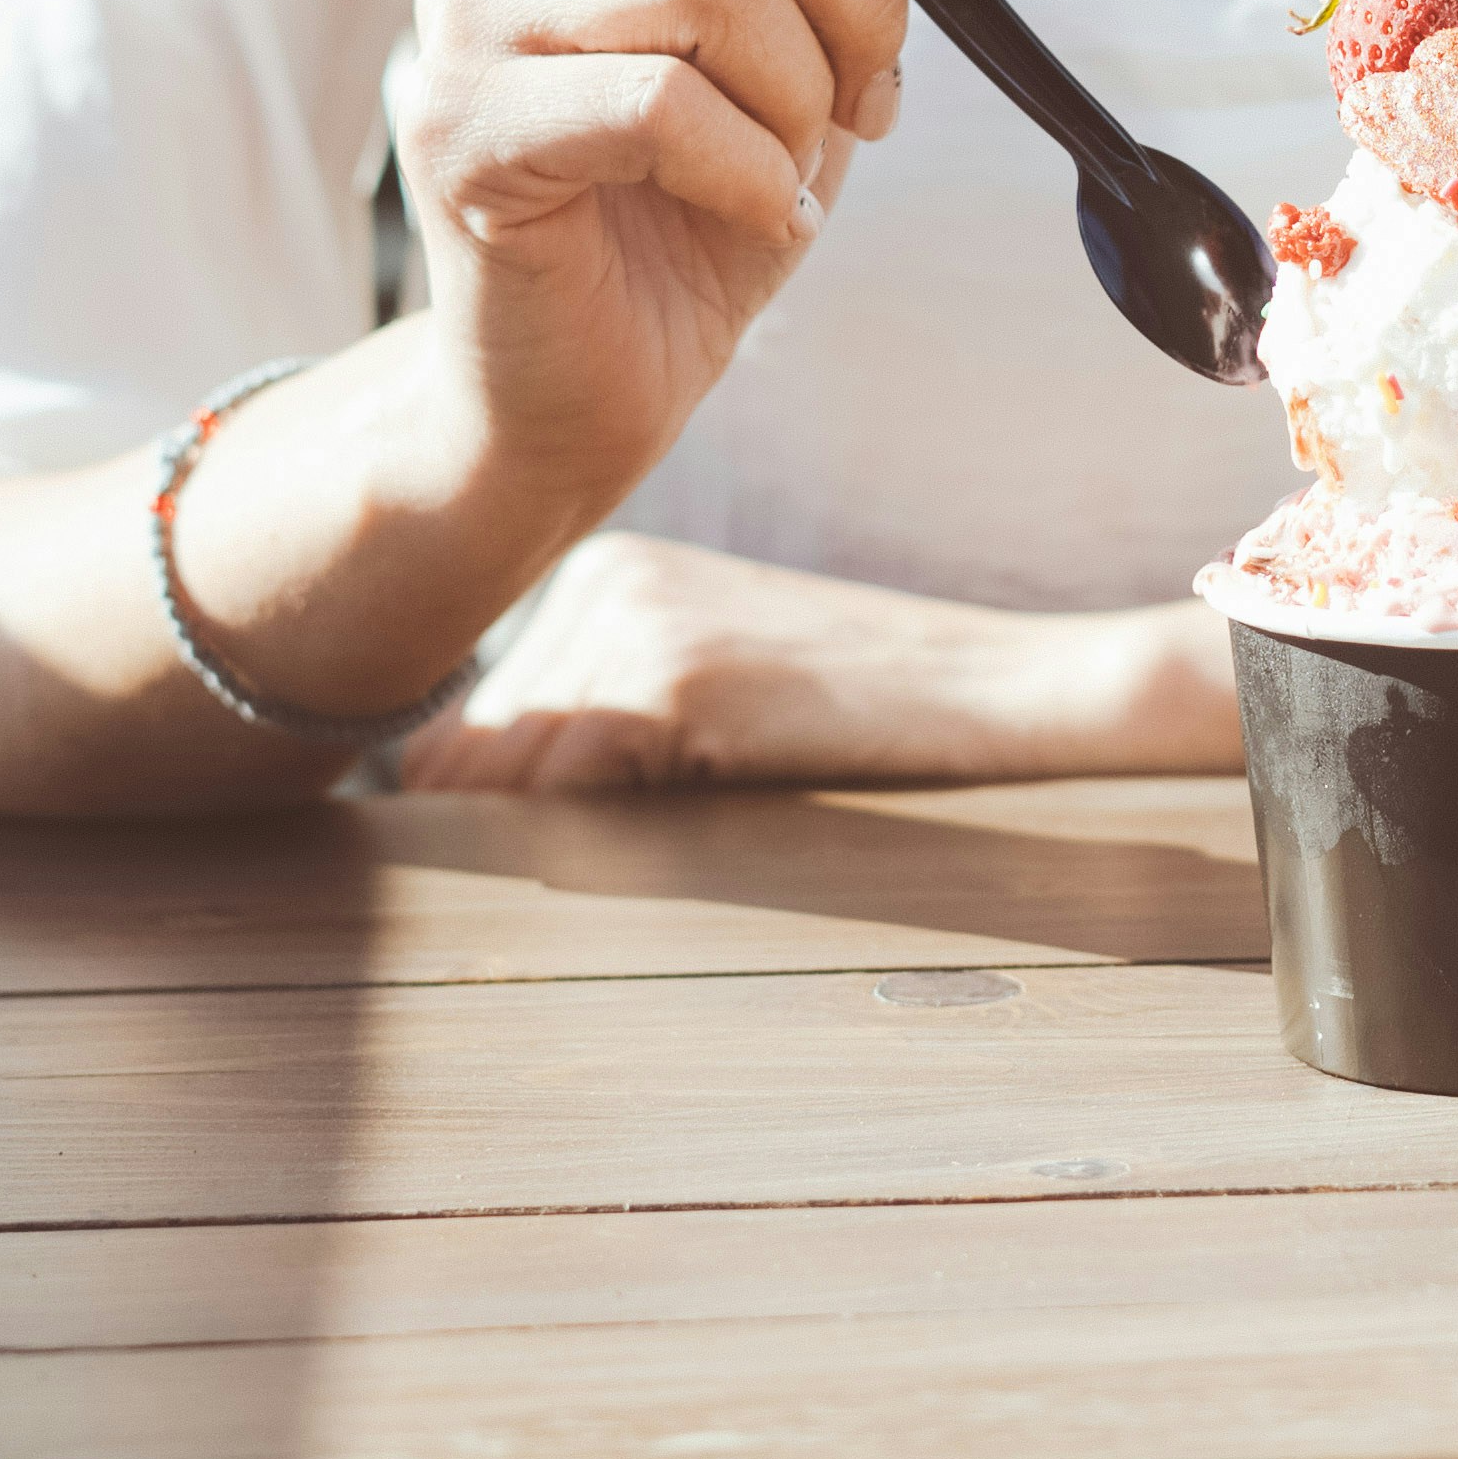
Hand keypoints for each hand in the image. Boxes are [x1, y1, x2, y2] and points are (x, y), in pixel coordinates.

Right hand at [396, 0, 985, 550]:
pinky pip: (661, 104)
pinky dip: (756, 173)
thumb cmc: (697, 203)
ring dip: (804, 93)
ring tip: (795, 163)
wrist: (583, 384)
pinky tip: (763, 213)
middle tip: (874, 100)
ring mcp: (464, 9)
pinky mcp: (458, 129)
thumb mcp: (812, 41)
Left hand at [397, 536, 1241, 794]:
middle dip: (497, 836)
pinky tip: (672, 850)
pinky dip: (583, 849)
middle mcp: (602, 579)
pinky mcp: (671, 677)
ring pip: (499, 785)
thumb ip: (594, 733)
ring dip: (542, 851)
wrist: (1004, 692)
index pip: (463, 729)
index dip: (481, 816)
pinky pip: (560, 794)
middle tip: (584, 883)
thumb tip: (453, 814)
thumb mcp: (712, 707)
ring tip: (650, 861)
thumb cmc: (870, 721)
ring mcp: (634, 621)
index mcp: (606, 576)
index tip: (532, 865)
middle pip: (459, 759)